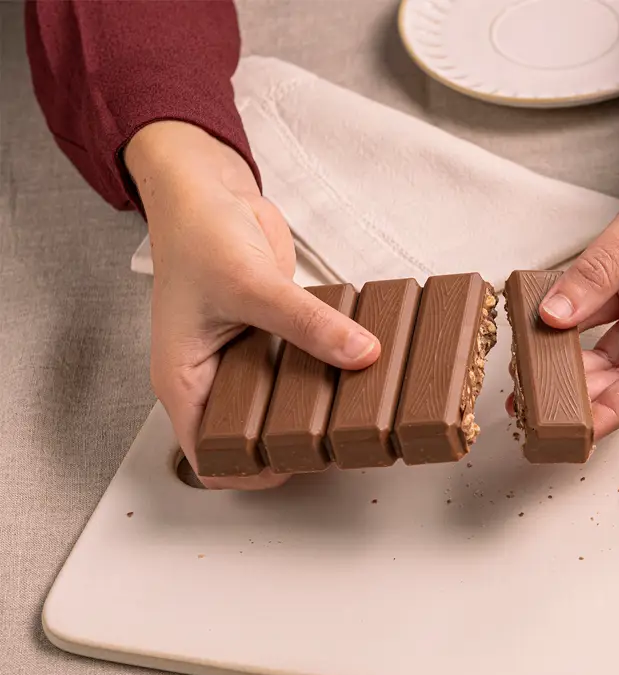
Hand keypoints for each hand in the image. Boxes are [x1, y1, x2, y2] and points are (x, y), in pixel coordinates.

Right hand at [126, 121, 380, 489]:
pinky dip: (330, 368)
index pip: (212, 455)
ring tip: (366, 408)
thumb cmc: (197, 236)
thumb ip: (307, 322)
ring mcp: (246, 358)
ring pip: (286, 401)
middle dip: (298, 442)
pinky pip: (305, 364)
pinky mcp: (275, 336)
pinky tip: (364, 367)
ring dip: (322, 405)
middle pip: (255, 434)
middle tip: (347, 439)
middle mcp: (215, 378)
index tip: (304, 464)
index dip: (254, 472)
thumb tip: (361, 353)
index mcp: (186, 382)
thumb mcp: (251, 283)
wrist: (208, 190)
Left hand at [533, 61, 618, 438]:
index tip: (576, 431)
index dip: (616, 408)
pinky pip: (603, 313)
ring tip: (528, 378)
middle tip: (534, 406)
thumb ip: (599, 270)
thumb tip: (555, 318)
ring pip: (613, 348)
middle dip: (585, 392)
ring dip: (574, 363)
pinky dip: (573, 322)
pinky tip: (539, 331)